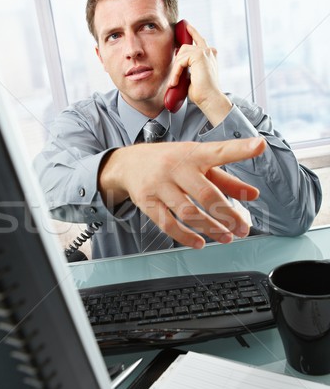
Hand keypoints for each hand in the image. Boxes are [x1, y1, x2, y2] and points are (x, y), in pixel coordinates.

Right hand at [98, 136, 265, 248]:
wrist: (129, 163)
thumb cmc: (170, 161)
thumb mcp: (197, 164)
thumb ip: (226, 179)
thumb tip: (252, 195)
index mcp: (193, 153)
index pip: (219, 151)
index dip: (240, 149)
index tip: (259, 145)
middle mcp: (175, 167)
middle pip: (205, 193)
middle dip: (227, 214)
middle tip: (242, 228)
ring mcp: (159, 185)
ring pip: (187, 212)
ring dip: (210, 228)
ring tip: (226, 238)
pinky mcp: (146, 201)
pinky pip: (167, 223)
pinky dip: (185, 236)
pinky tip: (199, 242)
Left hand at [167, 22, 231, 125]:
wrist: (210, 99)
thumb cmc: (202, 92)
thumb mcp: (193, 76)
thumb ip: (188, 66)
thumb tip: (178, 62)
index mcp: (210, 55)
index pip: (199, 39)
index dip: (192, 32)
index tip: (186, 26)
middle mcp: (209, 51)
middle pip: (185, 47)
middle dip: (177, 61)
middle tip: (174, 78)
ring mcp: (204, 52)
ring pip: (181, 55)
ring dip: (176, 70)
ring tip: (176, 83)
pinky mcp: (199, 55)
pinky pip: (180, 61)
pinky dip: (176, 72)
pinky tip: (176, 82)